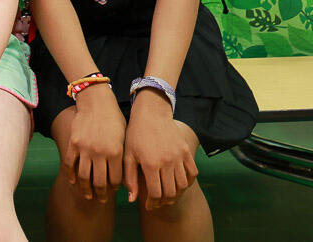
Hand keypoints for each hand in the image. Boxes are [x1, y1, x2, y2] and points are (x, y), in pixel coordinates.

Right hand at [64, 85, 125, 202]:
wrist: (96, 101)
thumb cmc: (114, 119)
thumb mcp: (124, 138)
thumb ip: (123, 158)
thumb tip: (124, 180)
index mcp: (116, 152)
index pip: (115, 180)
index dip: (115, 188)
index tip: (114, 190)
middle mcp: (100, 153)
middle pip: (99, 182)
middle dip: (100, 195)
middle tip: (100, 199)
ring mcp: (84, 148)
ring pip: (83, 177)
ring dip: (85, 190)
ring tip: (88, 195)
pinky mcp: (73, 143)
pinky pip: (69, 164)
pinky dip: (70, 175)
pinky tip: (73, 181)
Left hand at [123, 90, 197, 209]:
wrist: (151, 113)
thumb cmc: (135, 134)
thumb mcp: (128, 155)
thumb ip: (130, 178)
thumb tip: (132, 200)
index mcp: (150, 163)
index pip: (156, 193)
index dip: (153, 203)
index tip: (149, 206)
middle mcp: (167, 162)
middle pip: (171, 192)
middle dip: (164, 201)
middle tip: (158, 203)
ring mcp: (179, 157)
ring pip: (183, 185)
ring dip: (177, 194)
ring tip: (168, 195)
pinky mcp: (186, 151)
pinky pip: (192, 173)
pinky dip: (188, 182)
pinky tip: (179, 183)